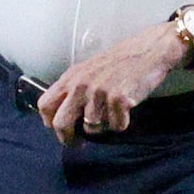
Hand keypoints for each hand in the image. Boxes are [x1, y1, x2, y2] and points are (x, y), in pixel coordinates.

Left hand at [35, 23, 188, 144]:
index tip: (60, 129)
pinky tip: (126, 108)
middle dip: (69, 139)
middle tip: (78, 143)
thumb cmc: (120, 61)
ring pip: (92, 128)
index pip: (45, 105)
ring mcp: (99, 93)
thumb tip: (64, 115)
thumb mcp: (88, 70)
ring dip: (103, 125)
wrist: (148, 50)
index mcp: (71, 77)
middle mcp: (81, 86)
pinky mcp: (118, 100)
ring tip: (113, 111)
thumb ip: (74, 89)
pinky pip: (116, 126)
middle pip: (61, 124)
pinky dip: (122, 122)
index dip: (50, 122)